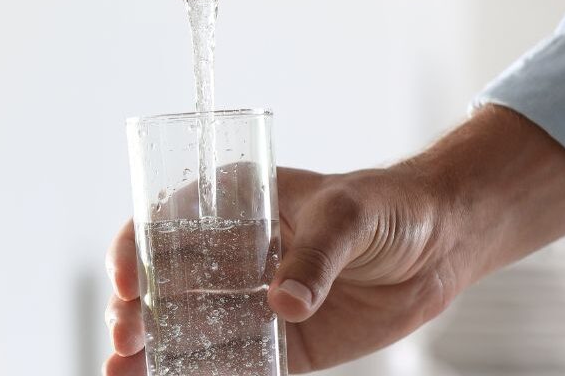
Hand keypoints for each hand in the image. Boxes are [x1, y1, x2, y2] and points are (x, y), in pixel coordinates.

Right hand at [103, 105, 564, 374]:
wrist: (441, 246)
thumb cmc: (389, 207)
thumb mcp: (349, 215)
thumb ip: (316, 256)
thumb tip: (283, 303)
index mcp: (233, 206)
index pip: (164, 224)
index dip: (133, 250)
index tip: (123, 280)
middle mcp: (230, 255)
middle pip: (163, 285)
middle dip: (134, 311)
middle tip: (126, 337)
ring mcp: (251, 302)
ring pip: (188, 330)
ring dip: (153, 352)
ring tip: (123, 372)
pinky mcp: (280, 343)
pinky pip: (234, 365)